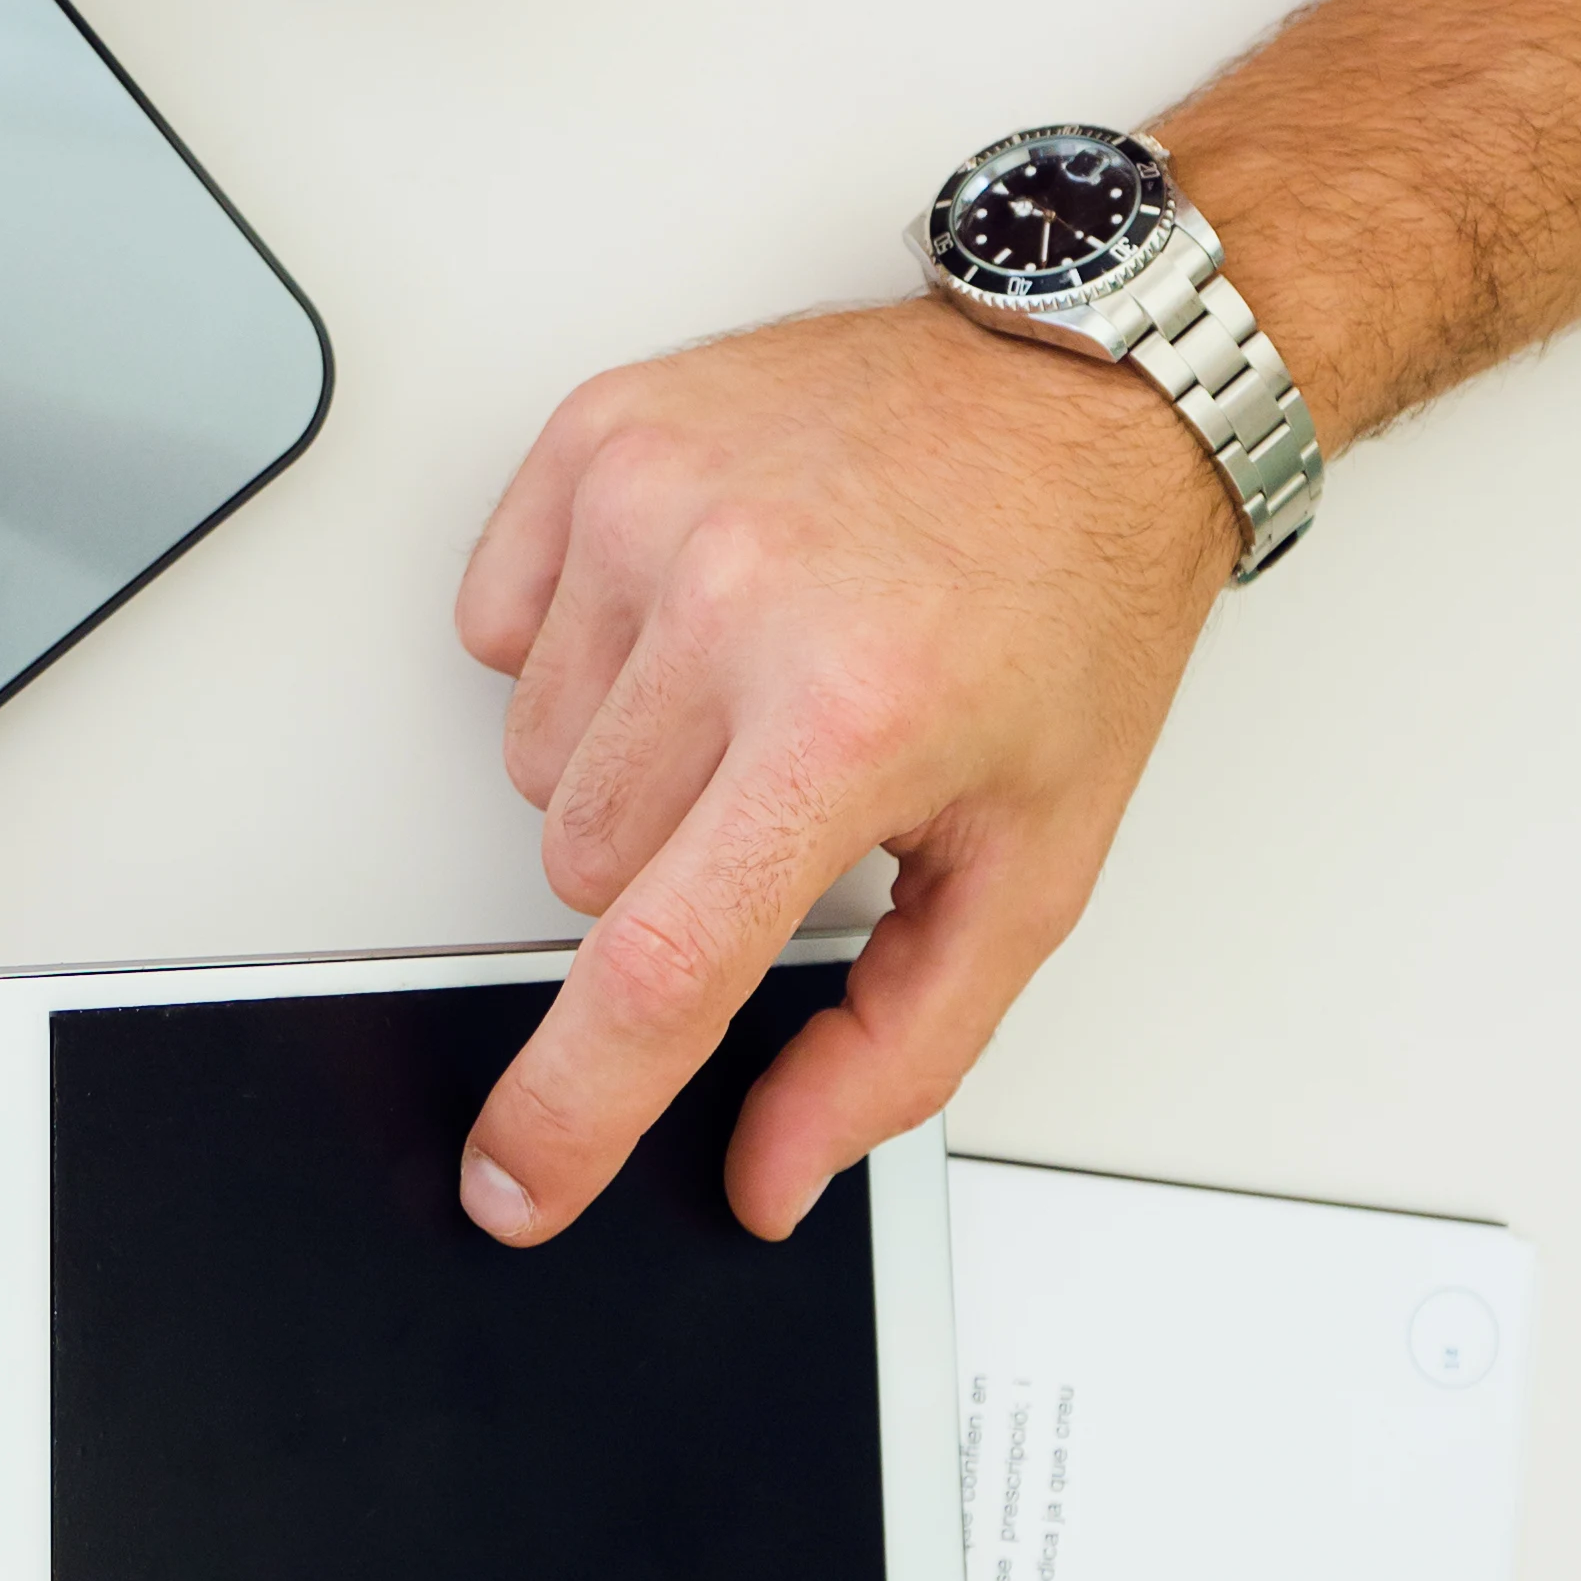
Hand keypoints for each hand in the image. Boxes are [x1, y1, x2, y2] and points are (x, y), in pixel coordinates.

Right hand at [454, 299, 1234, 1244]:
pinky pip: (494, 625)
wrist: (1086, 399)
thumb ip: (903, 1046)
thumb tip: (774, 1166)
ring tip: (759, 677)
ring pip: (533, 760)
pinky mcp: (600, 436)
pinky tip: (693, 605)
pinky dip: (576, 642)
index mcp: (849, 721)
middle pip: (582, 868)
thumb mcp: (1035, 863)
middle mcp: (734, 601)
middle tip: (790, 787)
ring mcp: (650, 504)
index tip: (512, 1182)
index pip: (655, 964)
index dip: (571, 1105)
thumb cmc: (1070, 613)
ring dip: (630, 758)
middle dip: (673, 869)